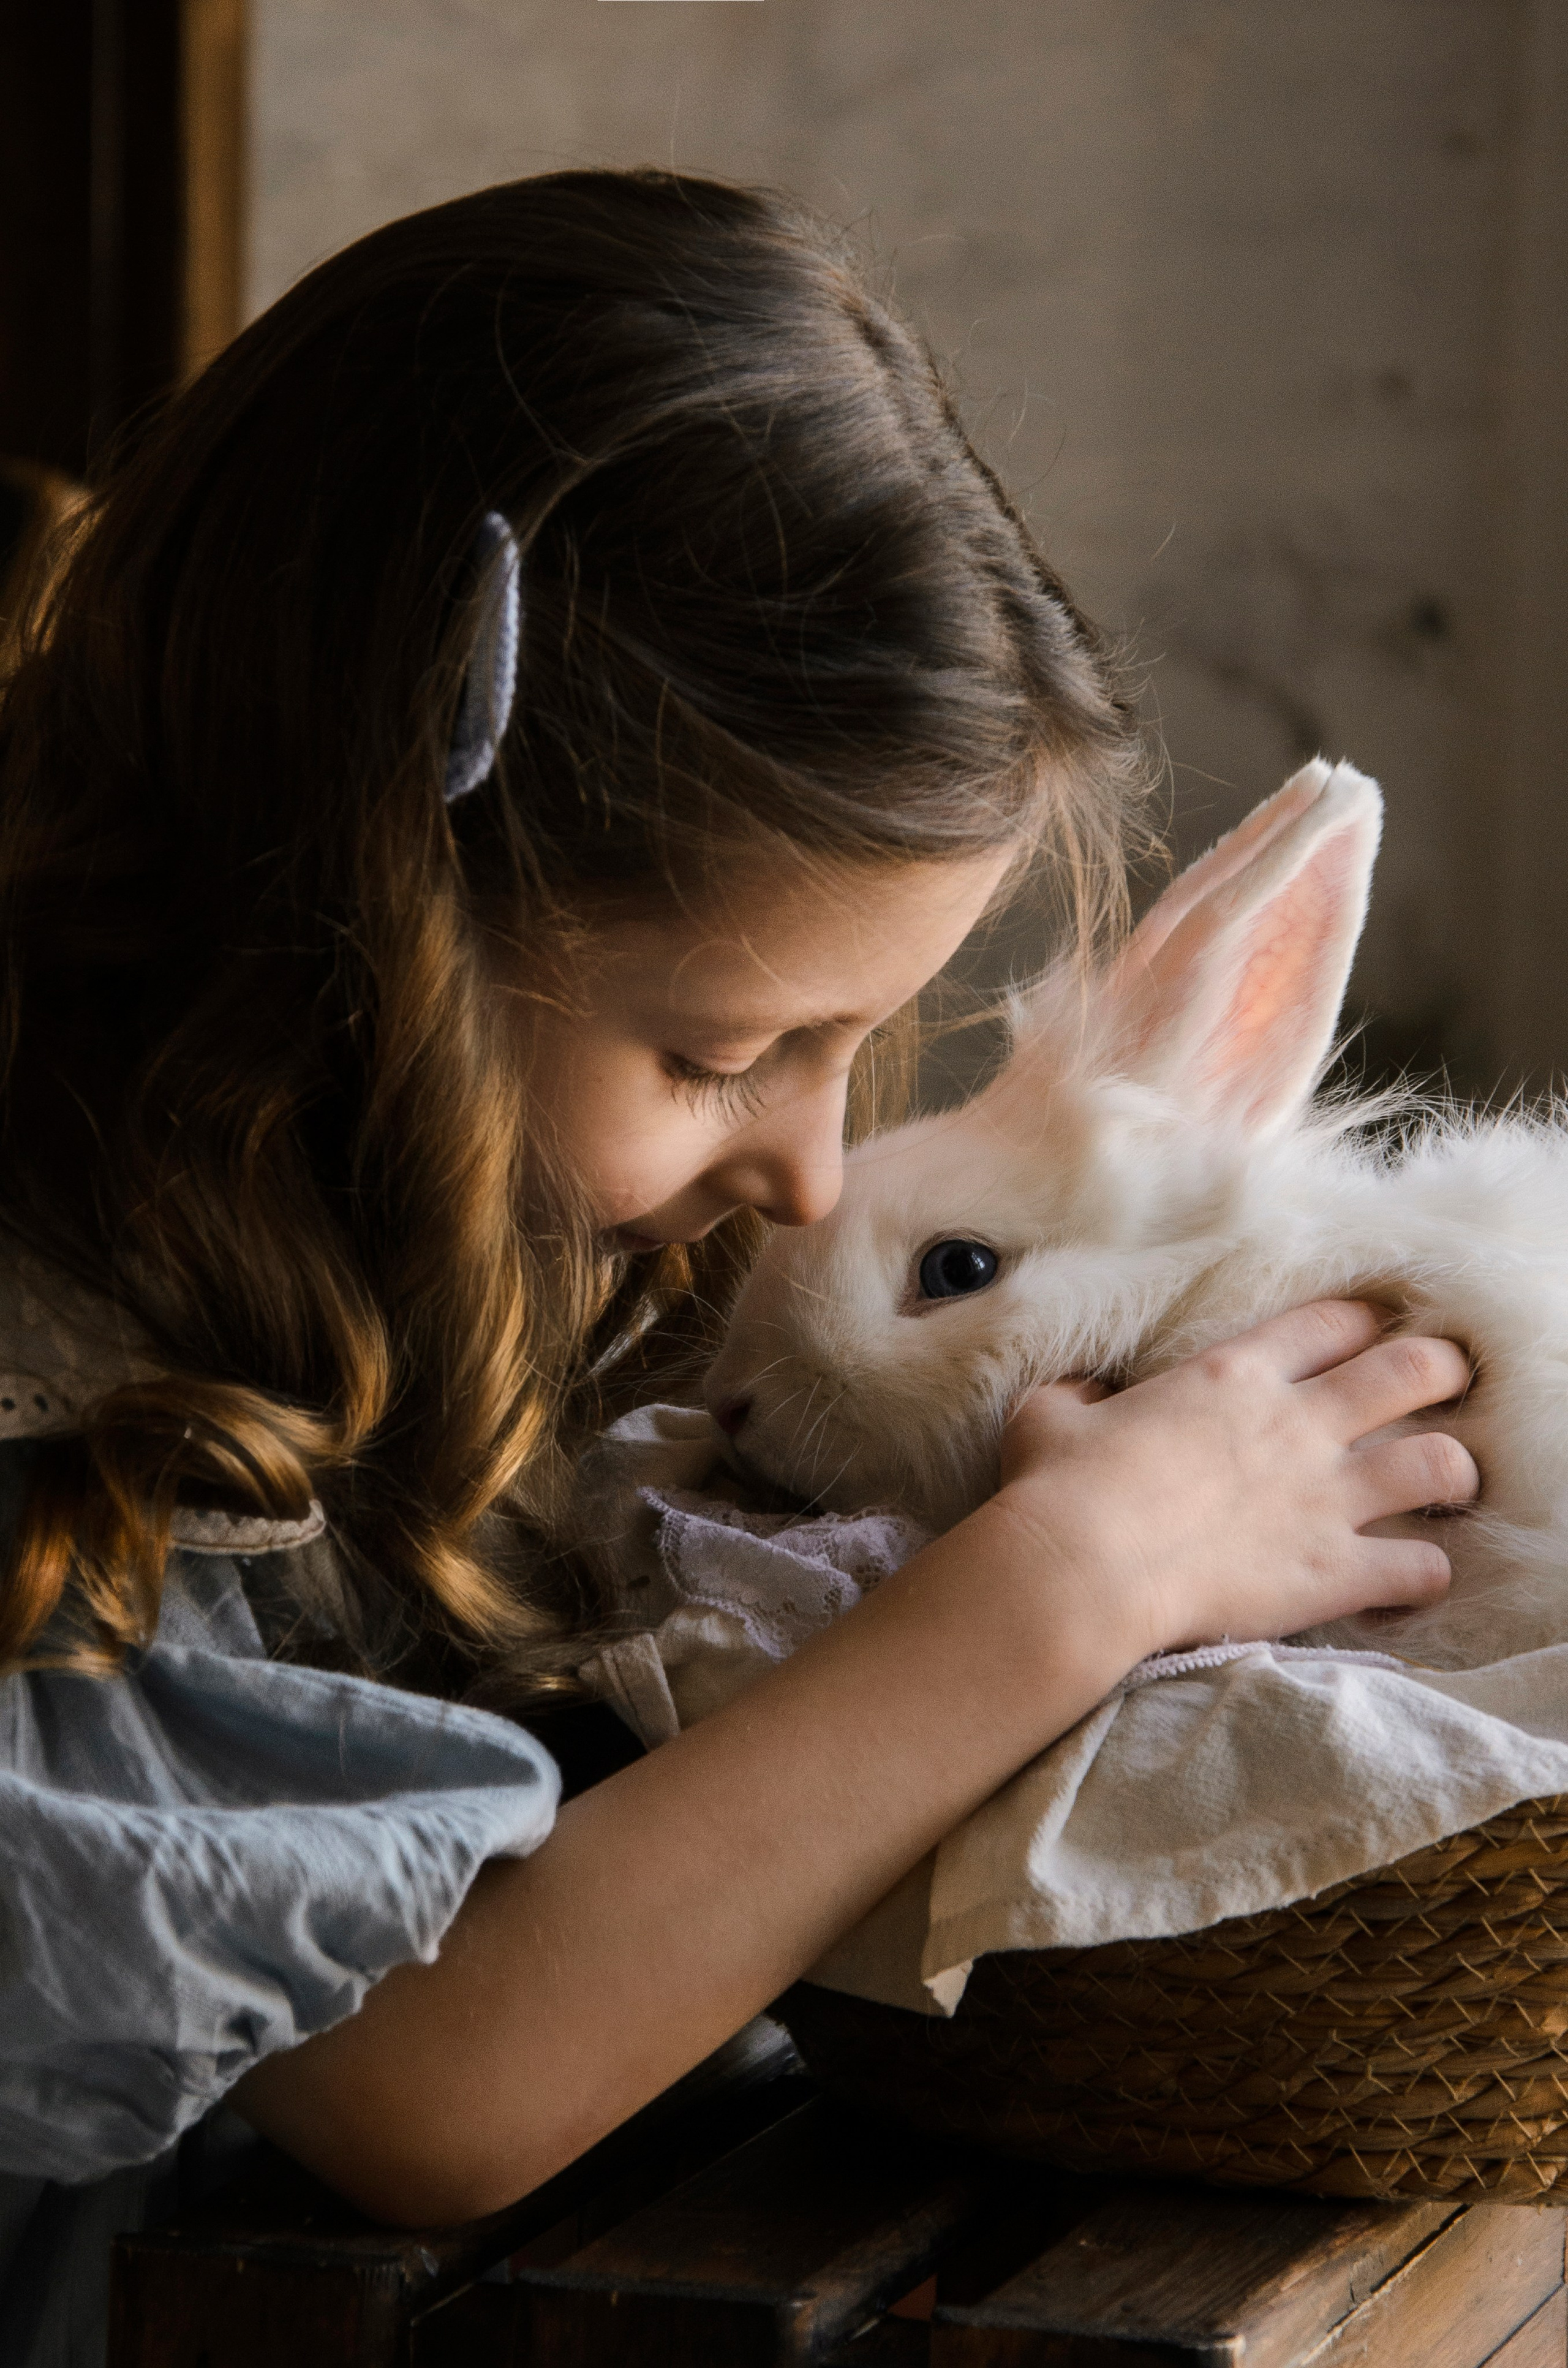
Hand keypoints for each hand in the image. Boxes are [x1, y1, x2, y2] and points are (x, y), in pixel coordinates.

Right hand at [995, 1299, 1476, 1658]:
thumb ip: (1081, 1393)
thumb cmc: (1057, 1489)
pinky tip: (1413, 1576)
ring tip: (1448, 1482)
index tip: (1368, 1335)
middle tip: (1441, 1384)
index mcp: (1233, 1375)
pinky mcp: (1334, 1572)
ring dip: (1454, 1471)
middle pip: (1413, 1369)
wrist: (1079, 1573)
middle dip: (1441, 1370)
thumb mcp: (1051, 1415)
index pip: (1333, 1322)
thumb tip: (1087, 1393)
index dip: (1362, 1323)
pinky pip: (1421, 1567)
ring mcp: (1324, 1499)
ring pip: (1440, 1463)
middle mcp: (1296, 1425)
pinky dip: (1426, 1572)